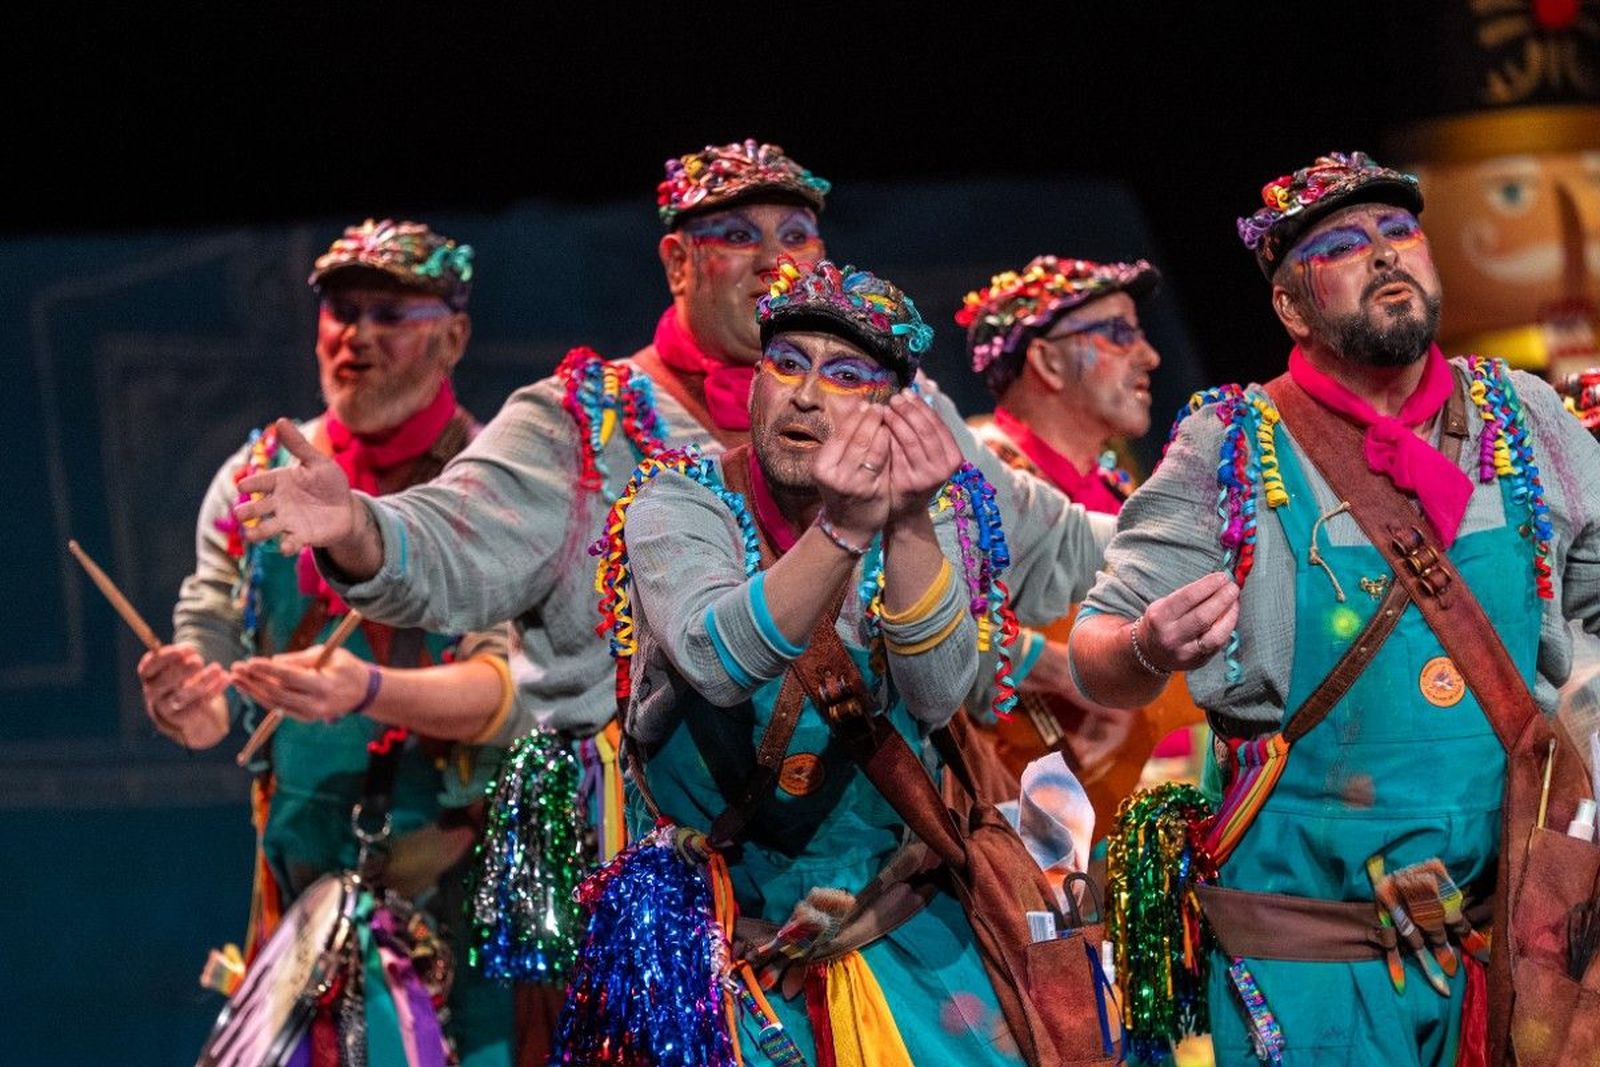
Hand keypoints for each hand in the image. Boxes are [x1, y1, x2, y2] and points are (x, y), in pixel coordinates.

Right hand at [137, 643, 229, 746]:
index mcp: (149, 678)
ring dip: (201, 680)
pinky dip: (214, 689)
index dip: (165, 657)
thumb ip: (179, 657)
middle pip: (164, 682)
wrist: (184, 711)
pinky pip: (200, 703)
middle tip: (198, 661)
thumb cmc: (179, 679)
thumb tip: (189, 650)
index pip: (148, 668)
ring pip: (183, 695)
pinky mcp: (185, 717)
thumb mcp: (175, 666)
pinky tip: (225, 678)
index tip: (183, 650)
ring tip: (217, 668)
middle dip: (182, 670)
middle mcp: (154, 694)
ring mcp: (168, 707)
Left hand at [230, 645, 371, 723]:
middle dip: (254, 681)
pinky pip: (280, 708)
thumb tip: (273, 662)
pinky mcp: (305, 718)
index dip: (268, 670)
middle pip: (278, 693)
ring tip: (236, 679)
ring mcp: (310, 714)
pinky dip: (263, 698)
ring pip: (275, 703)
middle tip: (235, 668)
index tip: (249, 661)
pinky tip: (249, 688)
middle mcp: (316, 704)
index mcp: (325, 686)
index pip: (290, 677)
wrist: (363, 691)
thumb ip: (300, 659)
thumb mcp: (328, 654)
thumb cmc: (345, 666)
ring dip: (253, 691)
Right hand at [233, 418, 357, 556]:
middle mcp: (279, 502)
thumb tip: (281, 421)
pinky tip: (286, 548)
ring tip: (251, 536)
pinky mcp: (301, 536)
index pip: (262, 481)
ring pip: (268, 528)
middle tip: (239, 515)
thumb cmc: (328, 482)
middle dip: (248, 512)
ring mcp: (288, 521)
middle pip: (258, 508)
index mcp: (280, 481)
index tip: (241, 486)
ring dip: (259, 532)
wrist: (346, 507)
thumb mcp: (317, 462)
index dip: (251, 484)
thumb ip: (299, 446)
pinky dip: (287, 545)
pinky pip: (291, 541)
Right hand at [812, 400, 890, 544]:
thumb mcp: (833, 467)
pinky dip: (889, 444)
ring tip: (889, 416)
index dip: (855, 417)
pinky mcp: (872, 490)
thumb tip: (859, 410)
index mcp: (821, 466)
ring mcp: (854, 483)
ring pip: (871, 448)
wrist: (847, 525)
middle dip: (870, 419)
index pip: (841, 434)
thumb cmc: (841, 490)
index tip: (865, 404)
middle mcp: (835, 474)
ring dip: (882, 428)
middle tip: (880, 406)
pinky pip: (883, 461)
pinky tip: (893, 435)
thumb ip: (844, 444)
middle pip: (856, 438)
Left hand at [882, 389, 961, 522]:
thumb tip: (914, 394)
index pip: (937, 424)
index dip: (921, 406)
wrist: (906, 508)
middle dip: (909, 411)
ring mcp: (928, 476)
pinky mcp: (910, 483)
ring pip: (911, 440)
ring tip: (885, 409)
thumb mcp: (928, 453)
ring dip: (897, 421)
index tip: (908, 392)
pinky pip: (897, 453)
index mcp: (954, 456)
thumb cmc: (916, 472)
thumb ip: (925, 430)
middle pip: (925, 430)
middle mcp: (945, 467)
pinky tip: (880, 426)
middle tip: (894, 398)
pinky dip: (889, 437)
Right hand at [1135, 571, 1239, 672]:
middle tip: (1233, 587)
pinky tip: (1231, 616)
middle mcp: (1171, 636)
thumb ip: (1190, 596)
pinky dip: (1228, 627)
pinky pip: (1219, 644)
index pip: (1188, 597)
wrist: (1151, 653)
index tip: (1223, 576)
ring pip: (1215, 635)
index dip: (1208, 585)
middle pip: (1203, 616)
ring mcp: (1185, 652)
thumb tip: (1220, 582)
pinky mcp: (1198, 662)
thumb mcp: (1165, 605)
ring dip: (1230, 615)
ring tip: (1235, 601)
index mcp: (1159, 617)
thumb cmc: (1162, 622)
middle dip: (1222, 599)